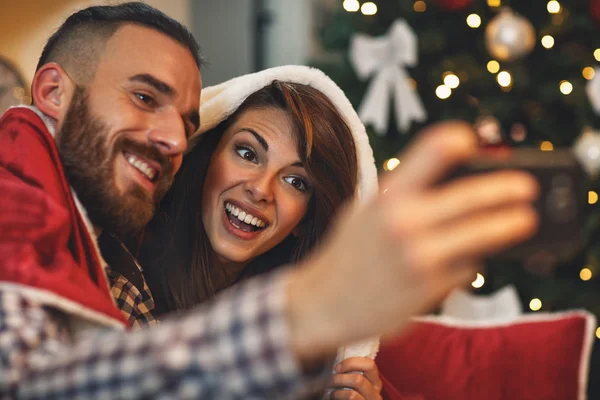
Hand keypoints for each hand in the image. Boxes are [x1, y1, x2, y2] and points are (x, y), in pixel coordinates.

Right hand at [287, 121, 538, 362]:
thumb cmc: (347, 252)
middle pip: (474, 196)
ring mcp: (421, 256)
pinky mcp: (431, 288)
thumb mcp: (366, 211)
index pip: (432, 149)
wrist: (322, 302)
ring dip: (506, 226)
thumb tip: (454, 183)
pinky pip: (466, 267)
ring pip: (482, 235)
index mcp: (388, 195)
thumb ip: (405, 196)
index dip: (457, 139)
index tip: (472, 141)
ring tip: (523, 221)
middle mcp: (406, 222)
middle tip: (526, 189)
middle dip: (508, 190)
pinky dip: (470, 261)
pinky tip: (463, 260)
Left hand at [330, 357, 381, 399]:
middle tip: (330, 379)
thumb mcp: (353, 382)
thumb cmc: (350, 394)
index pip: (369, 364)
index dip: (351, 363)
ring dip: (337, 388)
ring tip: (331, 390)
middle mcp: (376, 393)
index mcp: (375, 381)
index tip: (337, 367)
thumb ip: (351, 372)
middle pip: (358, 379)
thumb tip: (335, 355)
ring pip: (353, 392)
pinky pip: (351, 398)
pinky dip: (338, 395)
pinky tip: (332, 396)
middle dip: (339, 379)